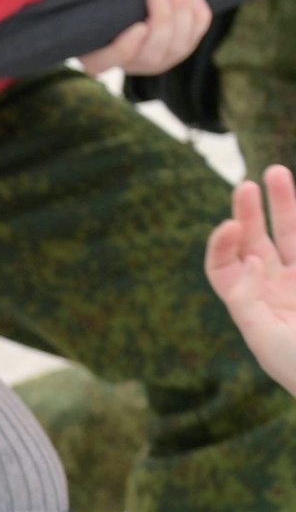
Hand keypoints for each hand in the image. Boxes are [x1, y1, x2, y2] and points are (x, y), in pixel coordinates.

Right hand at [79, 0, 211, 77]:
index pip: (104, 63)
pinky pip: (194, 37)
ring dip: (181, 10)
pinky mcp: (178, 48)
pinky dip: (197, 13)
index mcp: (93, 48)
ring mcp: (154, 59)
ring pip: (176, 47)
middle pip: (150, 56)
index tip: (140, 26)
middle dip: (162, 19)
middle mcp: (124, 62)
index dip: (125, 50)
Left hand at [208, 166, 295, 394]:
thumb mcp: (266, 339)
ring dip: (284, 204)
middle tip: (247, 183)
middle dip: (250, 212)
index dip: (222, 246)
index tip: (230, 226)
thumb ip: (250, 302)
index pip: (225, 268)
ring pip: (291, 234)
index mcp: (251, 304)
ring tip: (275, 171)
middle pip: (256, 241)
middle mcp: (275, 287)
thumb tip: (248, 261)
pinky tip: (293, 205)